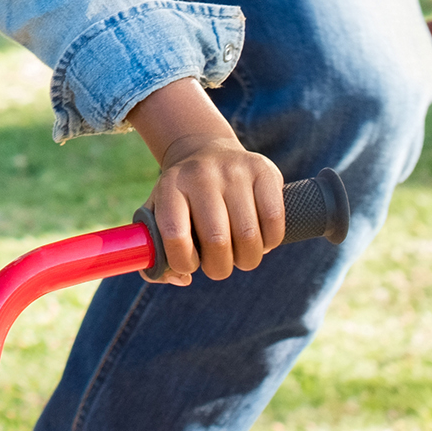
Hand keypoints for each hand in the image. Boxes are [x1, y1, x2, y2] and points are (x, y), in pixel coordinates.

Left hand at [126, 78, 284, 282]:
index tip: (191, 263)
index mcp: (170, 186)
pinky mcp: (264, 170)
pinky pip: (274, 222)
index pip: (174, 235)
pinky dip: (269, 242)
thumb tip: (181, 278)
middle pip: (217, 241)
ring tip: (239, 252)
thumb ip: (156, 255)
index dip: (184, 262)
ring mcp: (234, 169)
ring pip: (249, 236)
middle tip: (218, 263)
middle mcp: (201, 173)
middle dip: (219, 267)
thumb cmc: (183, 201)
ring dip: (246, 259)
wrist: (207, 152)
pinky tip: (259, 237)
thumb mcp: (158, 217)